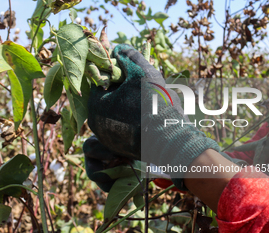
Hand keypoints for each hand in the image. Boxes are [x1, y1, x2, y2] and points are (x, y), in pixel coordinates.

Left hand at [87, 44, 218, 190]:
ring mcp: (108, 139)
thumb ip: (129, 56)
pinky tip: (148, 116)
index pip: (103, 81)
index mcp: (96, 105)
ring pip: (117, 113)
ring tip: (148, 101)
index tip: (132, 71)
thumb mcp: (143, 72)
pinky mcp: (120, 148)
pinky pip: (123, 128)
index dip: (117, 72)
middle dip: (124, 89)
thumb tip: (118, 49)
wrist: (172, 142)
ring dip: (129, 104)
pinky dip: (133, 120)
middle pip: (109, 98)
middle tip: (142, 86)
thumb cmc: (156, 105)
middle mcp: (97, 125)